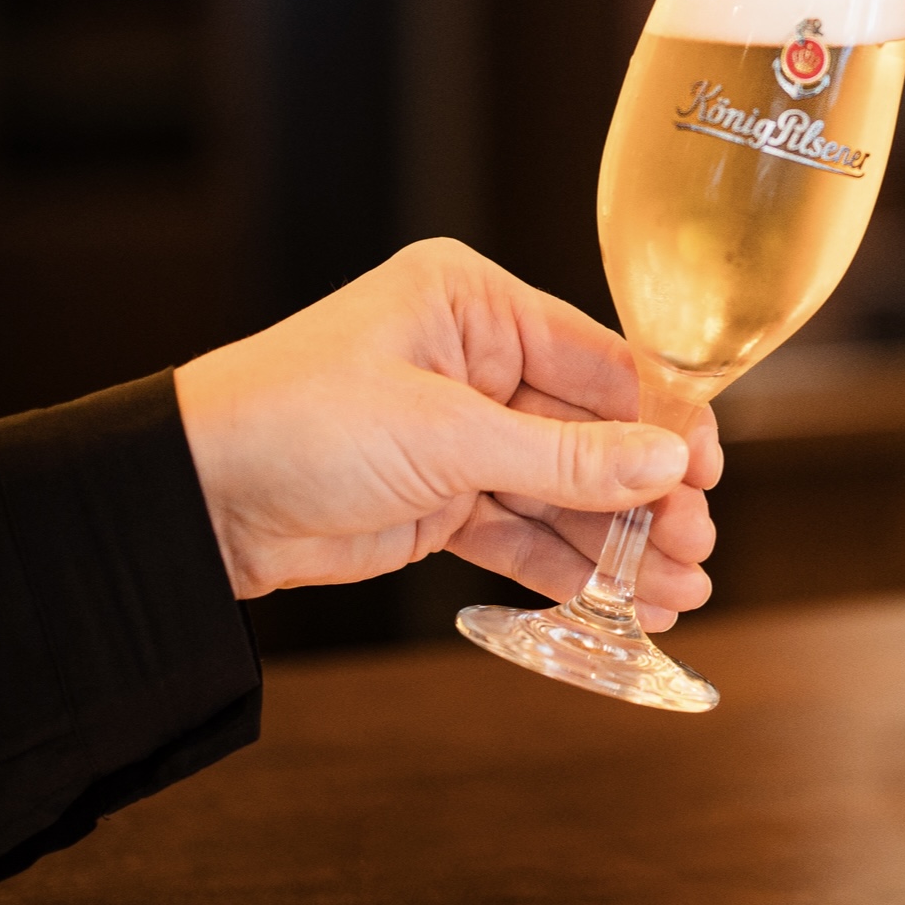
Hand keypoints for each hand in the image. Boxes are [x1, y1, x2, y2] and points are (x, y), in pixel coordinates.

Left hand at [173, 239, 722, 624]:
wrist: (194, 501)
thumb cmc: (295, 423)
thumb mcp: (443, 437)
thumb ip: (562, 459)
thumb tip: (667, 463)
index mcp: (472, 303)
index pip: (599, 358)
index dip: (662, 417)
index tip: (711, 469)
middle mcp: (473, 360)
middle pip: (591, 430)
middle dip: (648, 492)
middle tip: (699, 542)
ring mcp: (458, 433)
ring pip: (564, 490)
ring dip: (620, 540)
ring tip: (682, 588)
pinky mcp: (439, 499)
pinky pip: (524, 532)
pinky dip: (570, 567)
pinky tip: (624, 600)